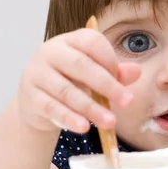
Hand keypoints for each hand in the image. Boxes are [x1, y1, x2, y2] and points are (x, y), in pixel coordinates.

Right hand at [17, 28, 140, 133]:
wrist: (37, 101)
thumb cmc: (71, 81)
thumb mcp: (94, 74)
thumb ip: (115, 72)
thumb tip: (137, 71)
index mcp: (70, 41)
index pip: (92, 41)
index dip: (110, 59)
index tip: (123, 80)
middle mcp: (51, 52)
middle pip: (81, 65)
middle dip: (107, 85)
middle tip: (128, 102)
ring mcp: (37, 74)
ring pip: (67, 90)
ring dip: (91, 108)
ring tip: (110, 122)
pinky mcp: (30, 97)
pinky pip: (52, 108)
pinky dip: (69, 119)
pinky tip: (84, 127)